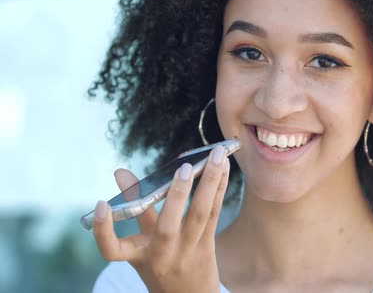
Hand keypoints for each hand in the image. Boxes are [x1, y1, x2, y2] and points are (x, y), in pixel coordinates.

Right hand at [93, 145, 229, 292]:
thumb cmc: (160, 264)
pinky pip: (213, 214)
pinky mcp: (208, 246)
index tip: (101, 205)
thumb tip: (120, 171)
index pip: (113, 251)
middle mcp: (162, 255)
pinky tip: (224, 167)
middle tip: (184, 167)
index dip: (104, 230)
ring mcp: (187, 252)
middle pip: (167, 228)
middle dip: (176, 195)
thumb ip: (135, 206)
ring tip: (216, 156)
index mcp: (138, 256)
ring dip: (209, 183)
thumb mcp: (141, 243)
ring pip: (199, 216)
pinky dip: (218, 188)